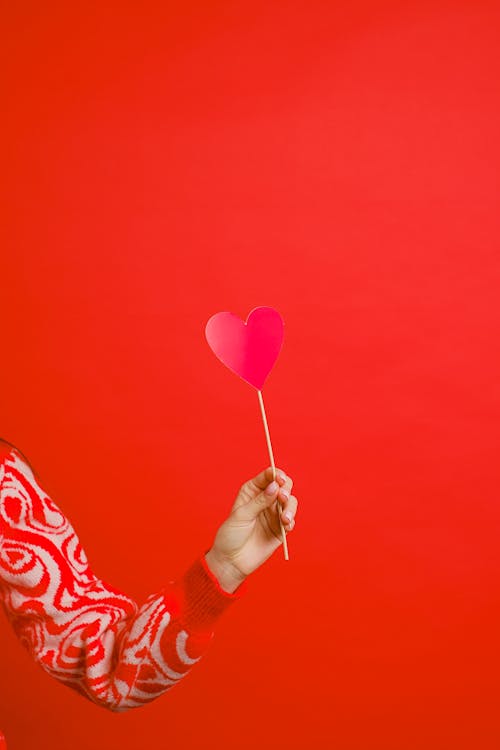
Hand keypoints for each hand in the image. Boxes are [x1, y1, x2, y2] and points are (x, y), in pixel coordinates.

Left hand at [205, 467, 297, 592]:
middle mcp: (265, 499)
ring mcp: (274, 514)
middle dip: (286, 489)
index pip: (268, 476)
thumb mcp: (242, 515)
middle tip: (282, 498)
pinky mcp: (280, 529)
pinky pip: (291, 520)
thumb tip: (275, 487)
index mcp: (253, 491)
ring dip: (291, 506)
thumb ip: (259, 501)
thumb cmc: (231, 535)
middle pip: (283, 486)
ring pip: (290, 501)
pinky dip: (291, 521)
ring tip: (285, 518)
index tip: (279, 479)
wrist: (231, 561)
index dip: (276, 474)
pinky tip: (285, 525)